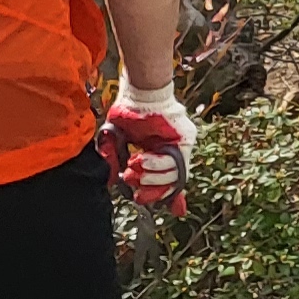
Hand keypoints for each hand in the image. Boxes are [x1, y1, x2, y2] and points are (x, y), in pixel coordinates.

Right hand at [102, 83, 192, 211]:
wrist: (138, 93)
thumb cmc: (128, 114)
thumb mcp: (117, 142)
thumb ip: (116, 162)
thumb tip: (113, 183)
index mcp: (159, 153)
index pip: (167, 181)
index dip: (165, 197)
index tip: (154, 205)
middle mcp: (173, 152)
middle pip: (171, 184)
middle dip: (151, 190)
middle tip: (132, 182)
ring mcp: (182, 147)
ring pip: (174, 176)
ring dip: (152, 178)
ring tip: (134, 168)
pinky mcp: (185, 140)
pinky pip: (175, 162)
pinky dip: (156, 165)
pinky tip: (140, 159)